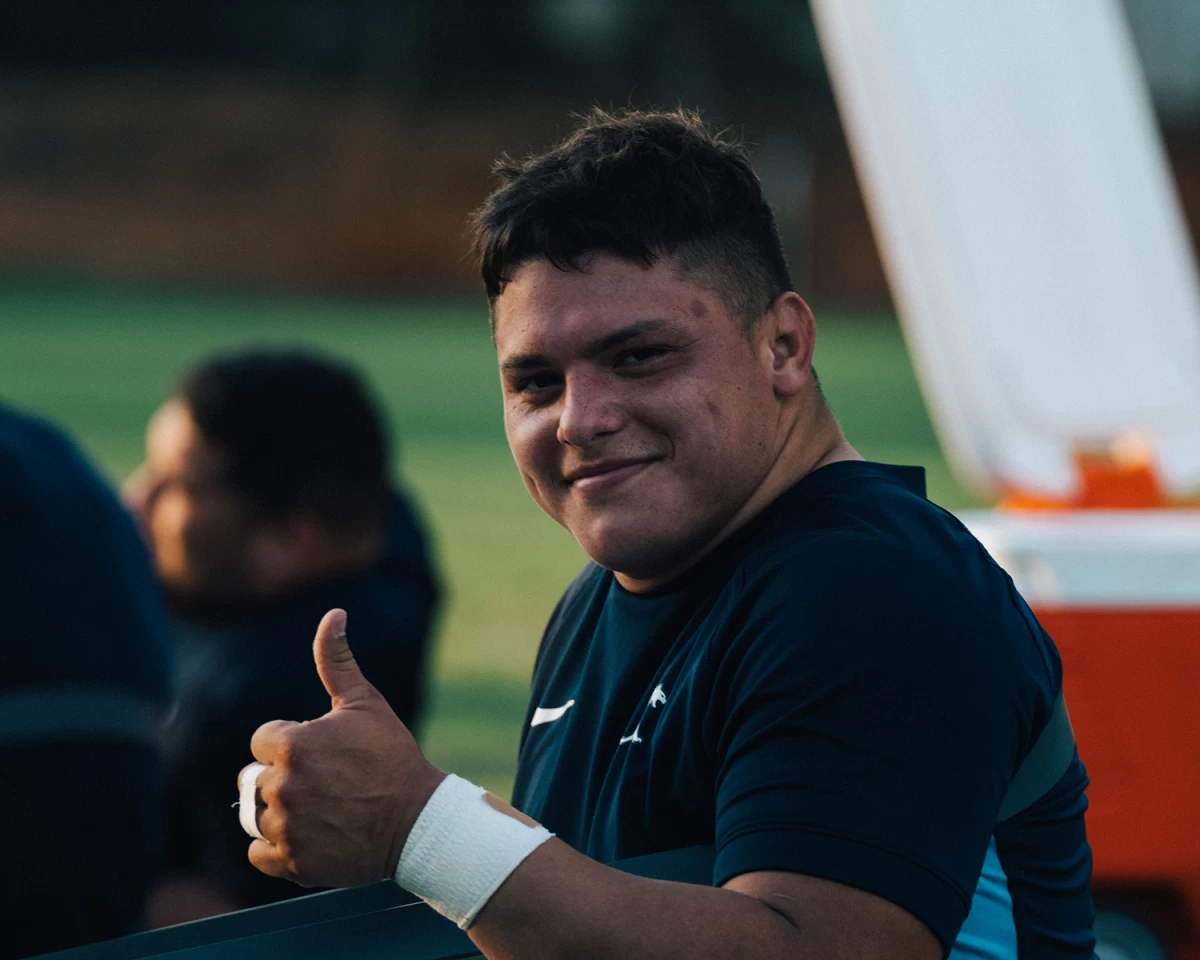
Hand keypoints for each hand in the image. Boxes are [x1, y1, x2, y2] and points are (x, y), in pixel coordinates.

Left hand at [243, 608, 445, 887]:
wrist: (419, 821)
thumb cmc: (392, 757)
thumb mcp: (365, 704)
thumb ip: (337, 660)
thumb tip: (333, 613)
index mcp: (292, 744)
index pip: (263, 741)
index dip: (292, 743)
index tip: (324, 752)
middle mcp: (281, 786)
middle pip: (256, 779)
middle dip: (283, 777)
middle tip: (326, 783)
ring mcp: (285, 827)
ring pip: (257, 815)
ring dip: (281, 811)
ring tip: (321, 809)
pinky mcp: (292, 862)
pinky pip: (259, 853)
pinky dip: (276, 848)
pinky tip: (309, 833)